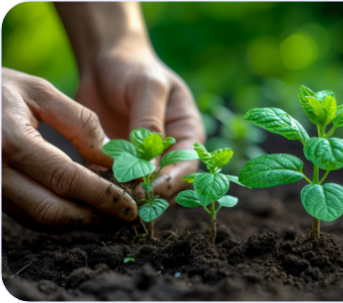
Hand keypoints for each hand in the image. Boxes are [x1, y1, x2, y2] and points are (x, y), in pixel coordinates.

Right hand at [1, 68, 137, 232]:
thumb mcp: (40, 92)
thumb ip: (79, 123)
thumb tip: (111, 157)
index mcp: (11, 141)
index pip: (67, 179)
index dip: (103, 196)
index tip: (130, 205)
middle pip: (52, 209)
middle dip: (93, 217)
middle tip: (123, 216)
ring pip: (38, 218)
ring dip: (77, 220)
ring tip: (108, 213)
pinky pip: (25, 213)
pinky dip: (57, 215)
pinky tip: (80, 207)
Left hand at [76, 38, 204, 199]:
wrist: (105, 60)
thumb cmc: (133, 68)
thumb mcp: (147, 88)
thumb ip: (150, 124)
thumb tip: (149, 165)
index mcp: (187, 132)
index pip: (187, 166)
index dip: (172, 182)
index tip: (149, 190)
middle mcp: (170, 149)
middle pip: (168, 183)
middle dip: (151, 194)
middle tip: (128, 200)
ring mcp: (145, 157)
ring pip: (143, 186)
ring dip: (129, 194)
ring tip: (111, 196)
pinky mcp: (121, 160)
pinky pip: (118, 179)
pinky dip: (110, 185)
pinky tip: (96, 185)